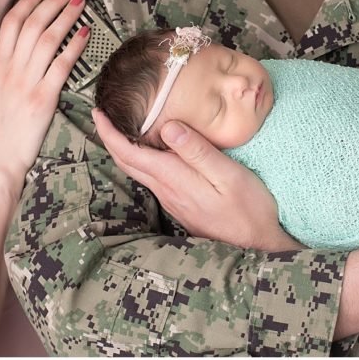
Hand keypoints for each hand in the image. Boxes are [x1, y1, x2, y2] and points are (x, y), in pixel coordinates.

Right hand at [0, 0, 89, 191]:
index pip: (11, 23)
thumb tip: (12, 54)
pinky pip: (61, 66)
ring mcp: (25, 83)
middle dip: (51, 1)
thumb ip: (1, 72)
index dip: (28, 2)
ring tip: (80, 2)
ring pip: (47, 39)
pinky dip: (74, 47)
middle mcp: (10, 70)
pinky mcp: (42, 99)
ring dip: (65, 17)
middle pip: (32, 24)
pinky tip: (85, 34)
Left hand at [94, 110, 299, 250]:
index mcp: (175, 179)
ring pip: (138, 172)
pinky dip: (141, 160)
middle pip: (127, 163)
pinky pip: (152, 179)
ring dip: (124, 150)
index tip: (98, 113)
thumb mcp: (229, 176)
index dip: (110, 133)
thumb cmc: (250, 210)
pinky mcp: (182, 205)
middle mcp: (168, 191)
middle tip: (101, 115)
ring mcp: (173, 201)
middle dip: (110, 138)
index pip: (130, 154)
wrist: (259, 247)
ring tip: (120, 128)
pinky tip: (150, 152)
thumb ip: (198, 151)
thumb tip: (168, 127)